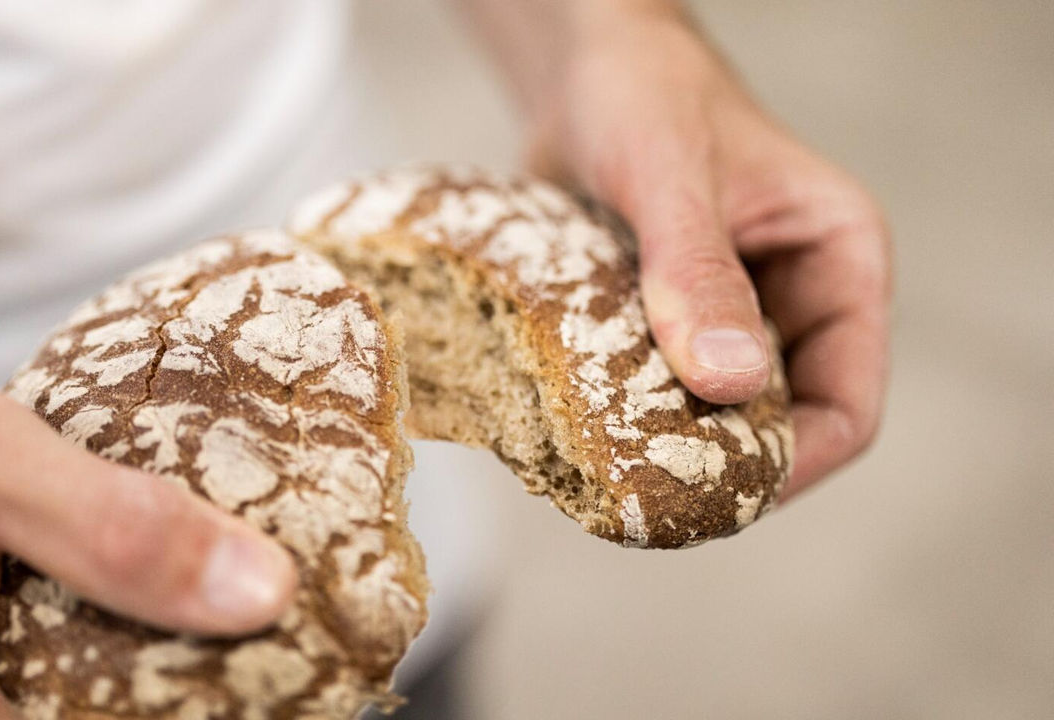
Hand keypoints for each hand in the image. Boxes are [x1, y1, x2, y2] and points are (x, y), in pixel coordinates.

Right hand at [0, 338, 295, 718]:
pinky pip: (65, 674)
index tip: (268, 671)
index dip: (179, 711)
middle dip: (171, 689)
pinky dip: (119, 633)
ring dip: (153, 663)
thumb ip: (113, 526)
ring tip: (225, 613)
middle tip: (261, 640)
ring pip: (85, 707)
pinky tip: (167, 594)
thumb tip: (260, 592)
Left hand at [516, 4, 891, 496]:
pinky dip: (625, 414)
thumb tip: (730, 383)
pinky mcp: (670, 321)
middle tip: (642, 491)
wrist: (583, 74)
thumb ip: (697, 271)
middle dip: (718, 463)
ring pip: (714, 415)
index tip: (718, 494)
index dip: (792, 463)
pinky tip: (575, 428)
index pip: (847, 405)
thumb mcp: (670, 174)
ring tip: (601, 464)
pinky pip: (660, 390)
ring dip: (665, 443)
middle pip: (778, 424)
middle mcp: (794, 299)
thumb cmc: (643, 96)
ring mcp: (732, 315)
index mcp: (839, 263)